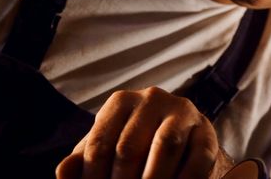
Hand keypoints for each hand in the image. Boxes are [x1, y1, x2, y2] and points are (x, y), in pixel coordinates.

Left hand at [56, 87, 219, 178]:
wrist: (183, 150)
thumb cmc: (136, 153)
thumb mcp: (106, 156)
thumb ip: (83, 163)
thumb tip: (63, 172)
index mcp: (121, 103)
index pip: (99, 144)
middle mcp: (152, 99)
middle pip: (129, 147)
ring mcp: (183, 113)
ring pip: (164, 147)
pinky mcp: (207, 131)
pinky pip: (196, 160)